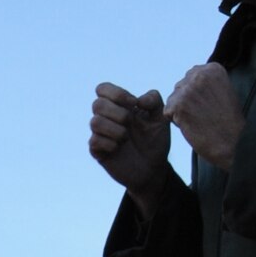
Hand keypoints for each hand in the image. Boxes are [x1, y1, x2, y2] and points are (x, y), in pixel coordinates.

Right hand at [89, 84, 170, 214]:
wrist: (153, 168)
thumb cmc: (155, 140)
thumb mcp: (161, 117)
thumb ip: (154, 100)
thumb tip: (138, 100)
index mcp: (120, 106)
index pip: (103, 88)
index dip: (116, 93)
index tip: (134, 104)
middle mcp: (107, 118)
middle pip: (97, 104)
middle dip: (117, 112)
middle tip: (131, 122)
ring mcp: (101, 135)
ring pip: (94, 122)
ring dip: (115, 129)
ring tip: (126, 138)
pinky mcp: (98, 151)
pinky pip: (94, 141)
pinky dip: (110, 143)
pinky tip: (119, 148)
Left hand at [164, 64, 244, 171]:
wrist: (232, 142)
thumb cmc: (229, 120)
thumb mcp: (224, 90)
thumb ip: (208, 81)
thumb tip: (190, 79)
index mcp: (212, 68)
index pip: (192, 76)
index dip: (198, 93)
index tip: (210, 104)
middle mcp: (200, 74)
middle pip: (181, 86)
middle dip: (187, 100)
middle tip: (203, 113)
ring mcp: (188, 89)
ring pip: (173, 99)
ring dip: (181, 111)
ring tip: (198, 119)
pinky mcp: (178, 105)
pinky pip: (168, 112)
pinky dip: (176, 121)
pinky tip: (192, 125)